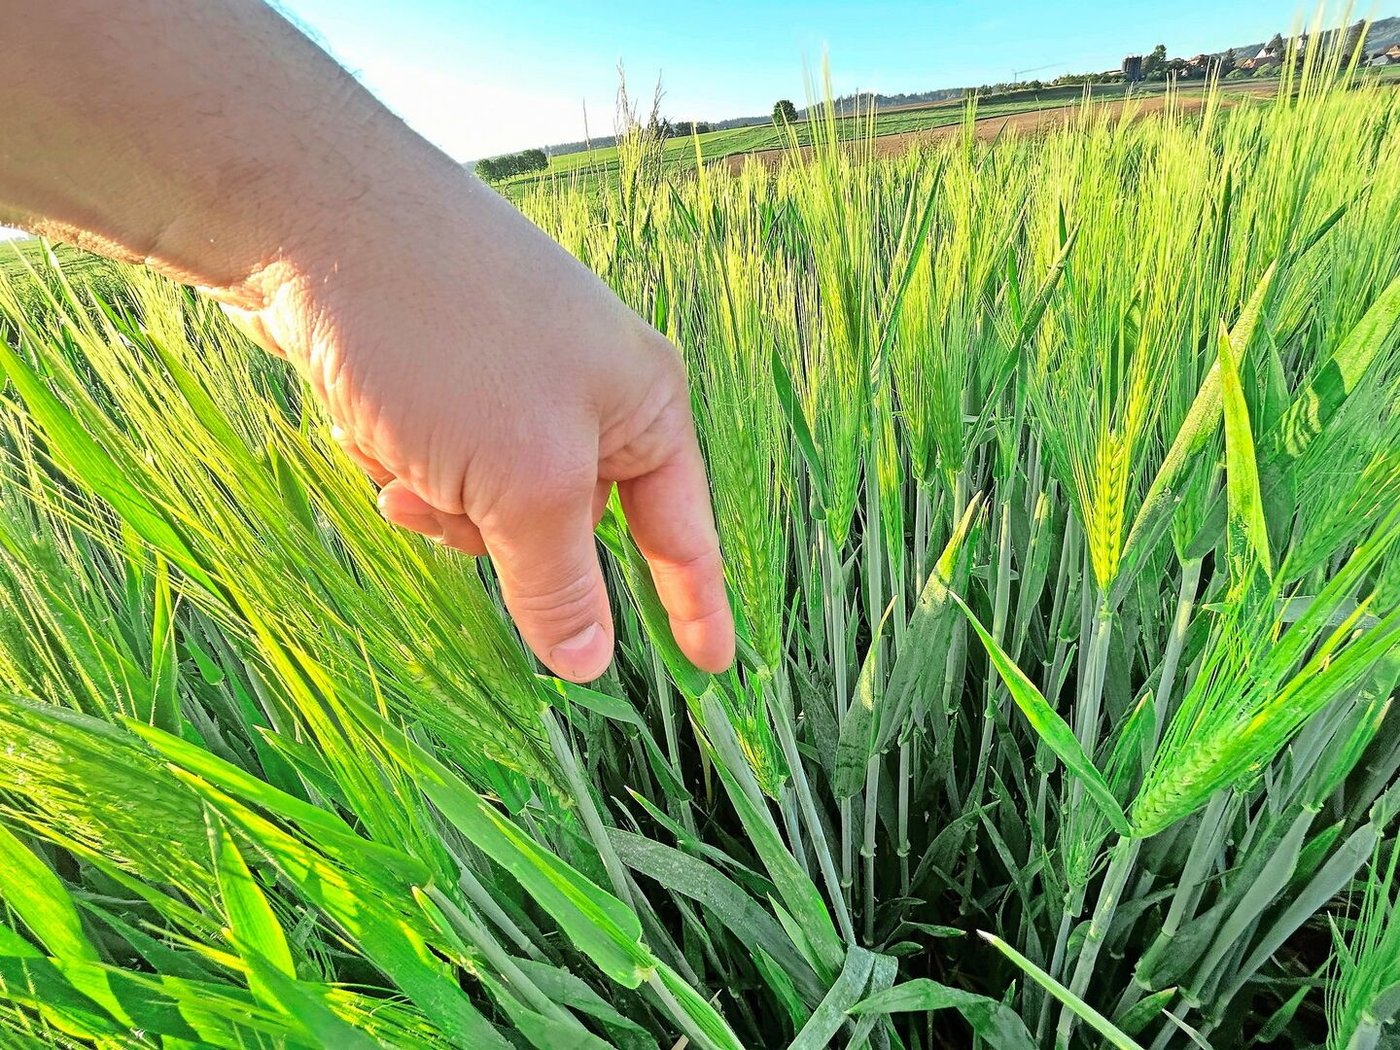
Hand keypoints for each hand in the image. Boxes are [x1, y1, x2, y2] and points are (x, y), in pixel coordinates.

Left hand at [225, 167, 734, 682]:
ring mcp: (512, 378)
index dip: (696, 606)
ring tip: (399, 456)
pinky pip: (438, 461)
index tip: (712, 668)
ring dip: (440, 500)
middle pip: (568, 527)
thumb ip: (561, 580)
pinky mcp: (445, 373)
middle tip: (457, 509)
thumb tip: (590, 663)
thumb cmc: (450, 343)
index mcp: (641, 406)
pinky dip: (402, 459)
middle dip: (503, 539)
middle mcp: (587, 391)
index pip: (682, 535)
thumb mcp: (524, 482)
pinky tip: (367, 423)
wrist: (316, 223)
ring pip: (490, 503)